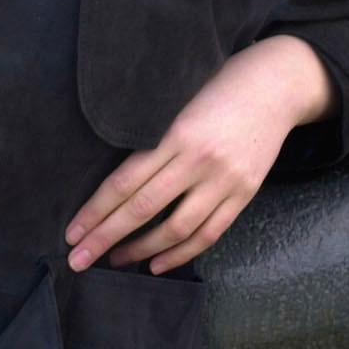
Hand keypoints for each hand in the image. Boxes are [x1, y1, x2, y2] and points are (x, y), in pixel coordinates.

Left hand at [63, 38, 334, 274]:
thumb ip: (151, 139)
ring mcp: (225, 180)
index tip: (72, 232)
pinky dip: (181, 253)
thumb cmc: (216, 87)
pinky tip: (157, 264)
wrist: (276, 84)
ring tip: (116, 260)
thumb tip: (113, 182)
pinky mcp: (245, 193)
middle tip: (79, 260)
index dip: (95, 211)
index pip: (125, 182)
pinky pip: (209, 233)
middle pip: (143, 209)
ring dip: (142, 250)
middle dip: (106, 237)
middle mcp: (199, 160)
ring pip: (177, 228)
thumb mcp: (177, 103)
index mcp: (175, 134)